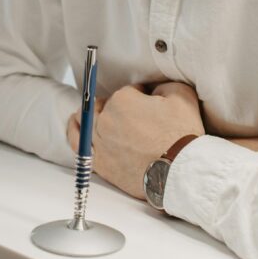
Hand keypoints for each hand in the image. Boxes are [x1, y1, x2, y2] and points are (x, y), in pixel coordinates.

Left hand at [68, 82, 203, 200]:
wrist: (181, 173)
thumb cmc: (183, 136)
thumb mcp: (182, 96)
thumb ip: (163, 85)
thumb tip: (153, 90)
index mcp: (123, 100)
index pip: (129, 91)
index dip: (141, 96)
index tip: (151, 105)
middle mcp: (106, 118)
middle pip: (106, 105)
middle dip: (117, 105)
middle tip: (132, 114)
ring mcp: (100, 141)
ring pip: (88, 120)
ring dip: (91, 113)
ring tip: (92, 112)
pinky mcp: (99, 162)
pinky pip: (78, 142)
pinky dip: (75, 130)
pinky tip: (75, 124)